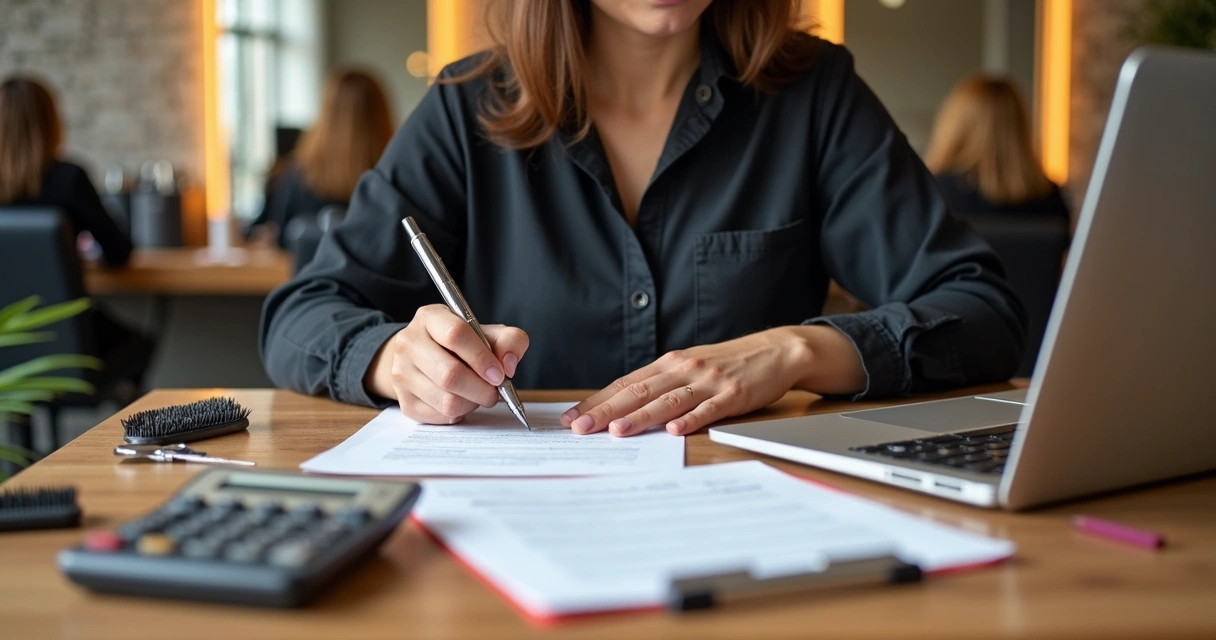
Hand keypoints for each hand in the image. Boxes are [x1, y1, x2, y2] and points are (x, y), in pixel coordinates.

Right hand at [365, 304, 529, 423]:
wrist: (426, 358)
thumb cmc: (462, 345)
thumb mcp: (488, 333)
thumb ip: (509, 341)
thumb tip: (508, 365)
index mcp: (430, 318)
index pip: (455, 335)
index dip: (482, 358)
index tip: (499, 374)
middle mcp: (409, 343)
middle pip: (450, 374)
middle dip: (481, 389)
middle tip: (494, 391)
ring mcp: (402, 373)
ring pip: (447, 401)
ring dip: (472, 403)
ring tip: (477, 394)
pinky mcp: (404, 401)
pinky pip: (440, 417)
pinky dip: (459, 414)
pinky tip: (461, 401)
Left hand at [561, 326, 864, 436]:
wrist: (776, 350)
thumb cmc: (728, 364)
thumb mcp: (690, 368)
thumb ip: (661, 385)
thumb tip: (624, 407)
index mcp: (670, 364)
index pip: (626, 383)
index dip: (597, 400)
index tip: (572, 417)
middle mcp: (684, 369)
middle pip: (639, 392)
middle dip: (607, 410)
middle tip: (580, 427)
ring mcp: (709, 381)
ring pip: (668, 401)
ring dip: (641, 416)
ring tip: (616, 431)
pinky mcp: (734, 394)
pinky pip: (709, 409)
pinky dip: (691, 420)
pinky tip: (674, 431)